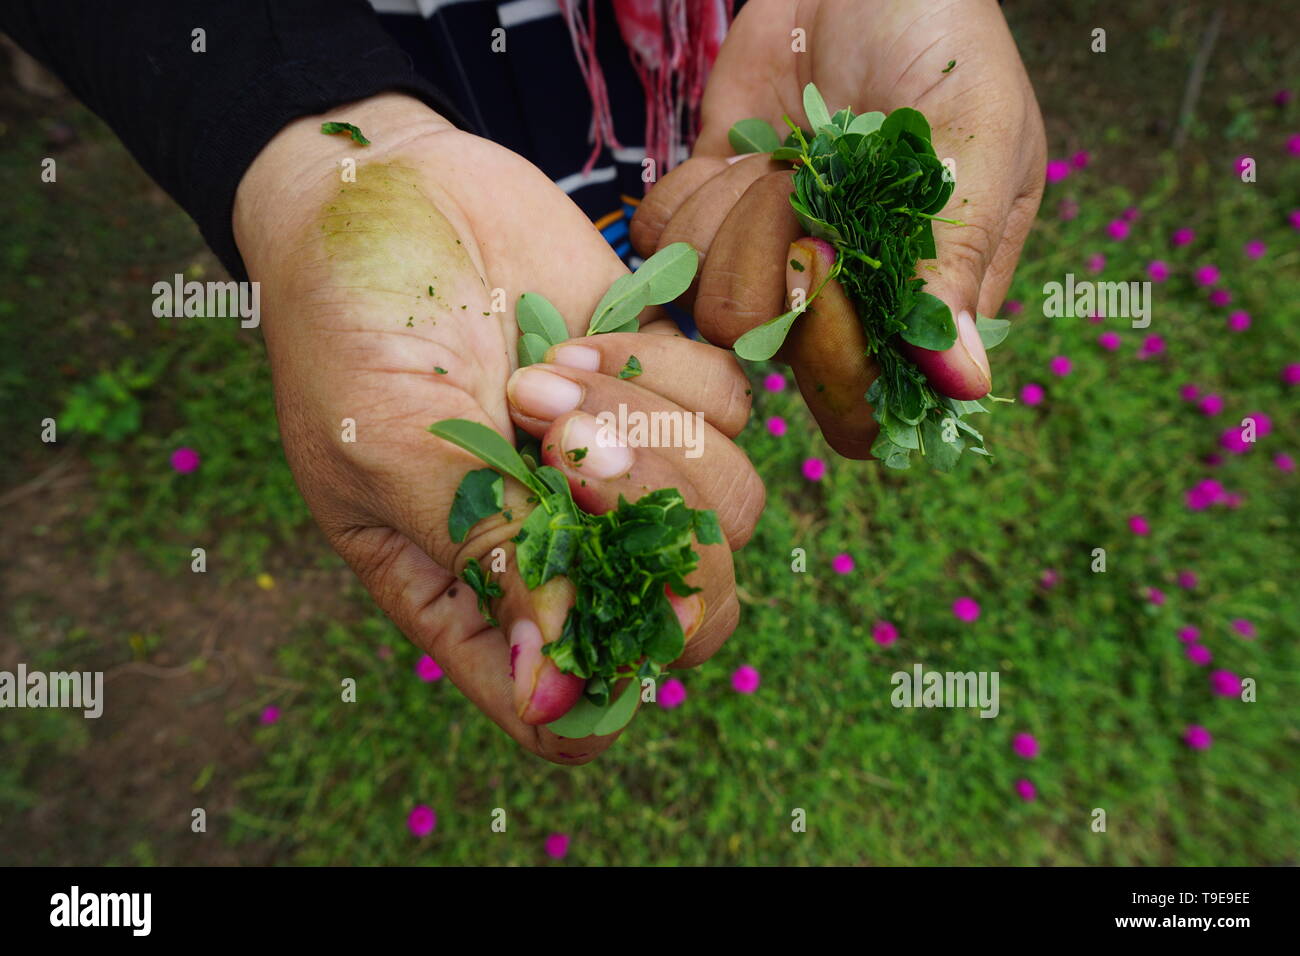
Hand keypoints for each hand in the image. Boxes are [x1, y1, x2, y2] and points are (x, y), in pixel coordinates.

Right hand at [233, 94, 761, 763]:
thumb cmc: (347, 328)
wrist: (380, 191)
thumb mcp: (390, 447)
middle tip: (562, 445)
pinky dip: (664, 366)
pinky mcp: (661, 383)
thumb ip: (485, 556)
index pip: (569, 712)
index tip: (592, 605)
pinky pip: (730, 407)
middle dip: (651, 528)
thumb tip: (560, 687)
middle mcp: (566, 544)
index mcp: (476, 595)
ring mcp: (624, 464)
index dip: (604, 686)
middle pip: (692, 609)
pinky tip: (577, 336)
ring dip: (646, 432)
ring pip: (728, 503)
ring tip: (540, 376)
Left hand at [630, 0, 1045, 456]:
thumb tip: (963, 385)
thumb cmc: (944, 41)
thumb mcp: (977, 136)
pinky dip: (692, 192)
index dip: (833, 357)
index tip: (833, 261)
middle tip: (808, 184)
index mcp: (916, 302)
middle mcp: (836, 300)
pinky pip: (663, 246)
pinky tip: (738, 156)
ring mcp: (765, 263)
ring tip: (784, 160)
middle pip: (765, 345)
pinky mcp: (710, 218)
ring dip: (734, 216)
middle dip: (775, 255)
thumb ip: (958, 255)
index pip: (860, 402)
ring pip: (706, 301)